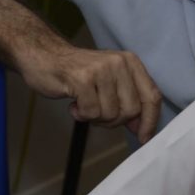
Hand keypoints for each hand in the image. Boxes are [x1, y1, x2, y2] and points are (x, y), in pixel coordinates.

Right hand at [20, 47, 161, 142]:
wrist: (43, 56)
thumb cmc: (76, 73)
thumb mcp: (109, 81)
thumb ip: (127, 100)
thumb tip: (142, 128)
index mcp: (130, 62)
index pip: (151, 96)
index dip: (149, 121)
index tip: (143, 137)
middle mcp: (119, 62)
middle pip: (131, 110)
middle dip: (114, 121)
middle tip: (96, 113)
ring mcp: (101, 69)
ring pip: (111, 114)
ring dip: (95, 118)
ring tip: (83, 104)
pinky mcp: (82, 78)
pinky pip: (91, 113)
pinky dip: (81, 115)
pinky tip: (73, 103)